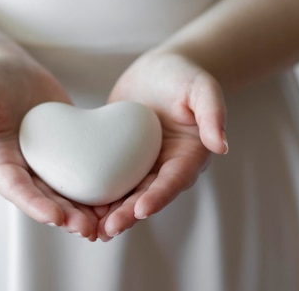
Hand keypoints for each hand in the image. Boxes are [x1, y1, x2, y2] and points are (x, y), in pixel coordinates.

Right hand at [0, 54, 99, 239]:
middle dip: (67, 217)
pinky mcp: (66, 153)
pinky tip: (121, 196)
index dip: (35, 205)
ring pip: (66, 193)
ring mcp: (45, 163)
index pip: (16, 188)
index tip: (57, 218)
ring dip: (86, 210)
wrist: (9, 71)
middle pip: (45, 199)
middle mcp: (22, 169)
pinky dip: (98, 186)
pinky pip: (82, 173)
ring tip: (110, 223)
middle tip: (90, 229)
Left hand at [97, 50, 227, 239]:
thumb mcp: (202, 88)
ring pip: (126, 194)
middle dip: (128, 214)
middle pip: (147, 195)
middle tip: (109, 229)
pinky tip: (76, 207)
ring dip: (110, 213)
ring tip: (90, 229)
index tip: (142, 209)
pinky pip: (107, 177)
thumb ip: (212, 113)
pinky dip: (95, 194)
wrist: (159, 70)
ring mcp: (141, 164)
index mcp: (188, 156)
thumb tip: (221, 146)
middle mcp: (165, 166)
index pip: (174, 180)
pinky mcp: (120, 158)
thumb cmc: (184, 76)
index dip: (159, 196)